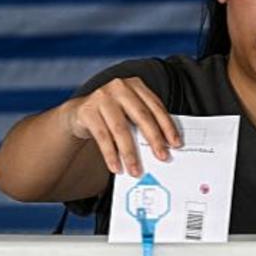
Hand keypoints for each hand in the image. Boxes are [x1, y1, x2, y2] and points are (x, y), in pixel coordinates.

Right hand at [63, 77, 181, 176]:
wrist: (80, 113)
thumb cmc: (112, 115)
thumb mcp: (130, 113)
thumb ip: (144, 122)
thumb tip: (163, 147)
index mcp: (135, 85)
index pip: (156, 107)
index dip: (167, 126)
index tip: (176, 144)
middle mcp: (119, 87)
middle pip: (141, 116)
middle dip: (154, 139)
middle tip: (162, 157)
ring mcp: (102, 97)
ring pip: (121, 129)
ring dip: (130, 153)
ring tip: (136, 170)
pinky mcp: (87, 110)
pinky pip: (102, 136)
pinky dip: (110, 155)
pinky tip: (116, 167)